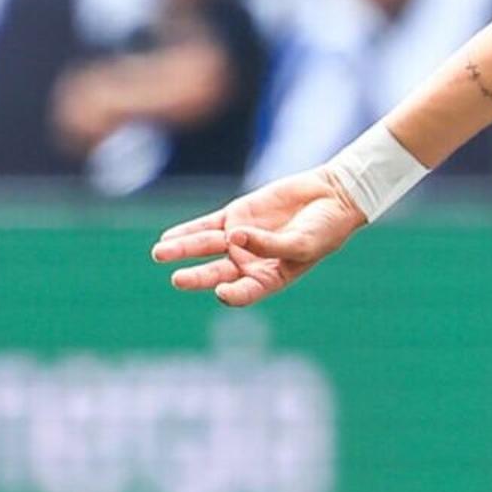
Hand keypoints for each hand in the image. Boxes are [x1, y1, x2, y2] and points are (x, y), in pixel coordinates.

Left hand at [152, 171, 366, 306]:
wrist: (332, 197)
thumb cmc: (325, 229)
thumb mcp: (302, 243)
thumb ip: (269, 245)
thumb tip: (234, 236)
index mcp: (270, 278)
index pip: (244, 292)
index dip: (232, 294)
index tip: (223, 291)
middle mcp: (250, 262)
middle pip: (216, 272)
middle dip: (196, 276)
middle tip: (178, 279)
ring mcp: (240, 238)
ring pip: (204, 247)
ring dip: (182, 250)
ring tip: (159, 253)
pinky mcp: (236, 215)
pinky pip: (206, 225)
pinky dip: (187, 230)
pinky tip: (167, 238)